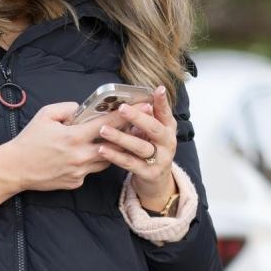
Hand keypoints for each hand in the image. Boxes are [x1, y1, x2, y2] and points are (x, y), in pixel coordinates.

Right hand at [7, 101, 134, 191]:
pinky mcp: (77, 182)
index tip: (143, 107)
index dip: (128, 115)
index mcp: (74, 137)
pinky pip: (91, 170)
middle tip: (141, 126)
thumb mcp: (45, 115)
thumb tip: (83, 109)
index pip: (108, 124)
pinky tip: (88, 155)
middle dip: (129, 134)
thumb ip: (68, 108)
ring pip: (107, 159)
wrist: (15, 168)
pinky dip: (93, 161)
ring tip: (121, 140)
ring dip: (114, 150)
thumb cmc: (29, 140)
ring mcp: (80, 172)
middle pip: (115, 145)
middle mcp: (81, 156)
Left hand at [96, 85, 177, 206]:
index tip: (158, 89)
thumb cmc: (151, 149)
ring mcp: (159, 159)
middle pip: (153, 128)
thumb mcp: (153, 132)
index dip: (162, 102)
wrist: (157, 181)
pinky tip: (102, 149)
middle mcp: (167, 143)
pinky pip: (129, 163)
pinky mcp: (148, 173)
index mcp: (168, 129)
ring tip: (103, 130)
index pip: (166, 113)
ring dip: (120, 137)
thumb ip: (147, 116)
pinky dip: (115, 156)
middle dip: (138, 117)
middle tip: (121, 108)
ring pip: (139, 146)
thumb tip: (134, 98)